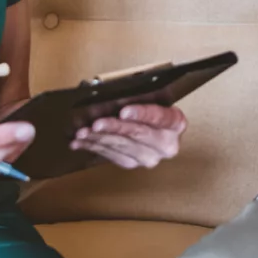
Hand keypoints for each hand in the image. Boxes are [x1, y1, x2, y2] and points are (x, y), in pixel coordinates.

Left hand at [71, 103, 186, 168]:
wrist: (155, 127)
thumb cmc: (151, 107)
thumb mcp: (151, 97)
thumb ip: (139, 96)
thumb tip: (114, 94)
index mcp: (176, 123)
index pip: (160, 117)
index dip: (141, 114)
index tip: (124, 111)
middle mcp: (167, 145)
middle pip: (138, 135)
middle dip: (114, 128)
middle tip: (97, 124)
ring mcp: (150, 158)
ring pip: (122, 147)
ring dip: (100, 139)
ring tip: (84, 132)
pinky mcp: (133, 163)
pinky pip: (111, 156)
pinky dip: (94, 147)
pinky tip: (81, 142)